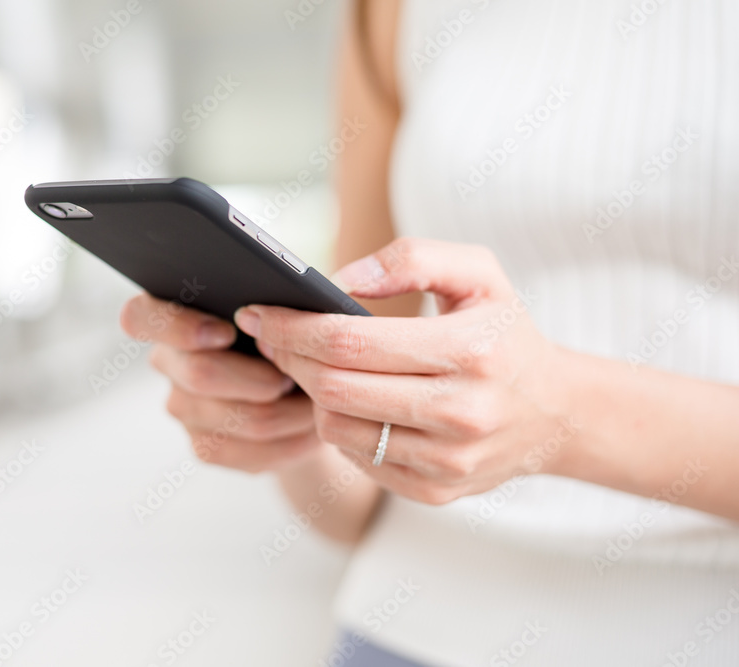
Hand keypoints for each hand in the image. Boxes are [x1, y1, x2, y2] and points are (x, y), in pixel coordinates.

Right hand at [120, 293, 321, 472]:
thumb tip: (300, 303)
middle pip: (202, 374)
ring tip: (320, 400)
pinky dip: (291, 441)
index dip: (177, 327)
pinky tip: (311, 429)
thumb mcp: (287, 305)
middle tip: (297, 374)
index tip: (225, 332)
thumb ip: (281, 297)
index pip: (140, 317)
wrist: (298, 392)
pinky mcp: (205, 447)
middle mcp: (168, 362)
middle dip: (262, 377)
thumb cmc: (288, 333)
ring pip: (241, 418)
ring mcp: (183, 408)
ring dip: (291, 412)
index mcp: (172, 314)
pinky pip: (252, 452)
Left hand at [234, 238, 575, 503]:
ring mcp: (448, 460)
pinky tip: (345, 400)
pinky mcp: (436, 491)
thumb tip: (339, 280)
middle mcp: (461, 412)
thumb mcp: (479, 274)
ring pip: (337, 428)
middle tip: (271, 336)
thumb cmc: (504, 334)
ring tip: (310, 365)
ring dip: (310, 393)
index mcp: (470, 350)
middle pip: (333, 387)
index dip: (292, 326)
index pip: (350, 341)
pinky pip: (358, 457)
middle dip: (289, 357)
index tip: (258, 312)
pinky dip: (340, 426)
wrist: (555, 412)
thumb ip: (412, 258)